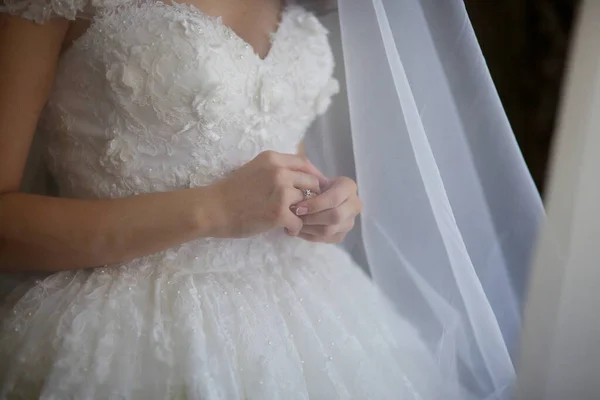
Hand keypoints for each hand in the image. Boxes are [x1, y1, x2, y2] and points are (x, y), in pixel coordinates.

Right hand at [210, 151, 326, 237]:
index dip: (315, 175)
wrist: (213, 209)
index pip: (305, 163)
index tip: (317, 186)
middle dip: (312, 196)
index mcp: (273, 159)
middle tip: (305, 207)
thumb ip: (276, 170)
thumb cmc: (232, 191)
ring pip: (307, 203)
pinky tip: (286, 230)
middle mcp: (279, 172)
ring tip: (292, 220)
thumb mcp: (255, 169)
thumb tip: (301, 179)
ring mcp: (280, 193)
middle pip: (311, 182)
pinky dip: (295, 228)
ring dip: (302, 213)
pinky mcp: (278, 213)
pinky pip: (299, 222)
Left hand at [290, 176, 361, 243]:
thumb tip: (297, 200)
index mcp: (349, 187)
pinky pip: (326, 239)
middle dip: (312, 218)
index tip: (298, 207)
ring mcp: (350, 222)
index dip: (316, 204)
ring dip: (308, 229)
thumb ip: (309, 186)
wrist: (325, 195)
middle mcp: (354, 205)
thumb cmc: (318, 185)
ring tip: (294, 224)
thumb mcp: (315, 180)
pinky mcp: (342, 234)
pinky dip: (309, 236)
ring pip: (329, 230)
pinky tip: (298, 231)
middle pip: (335, 216)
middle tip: (295, 217)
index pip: (335, 198)